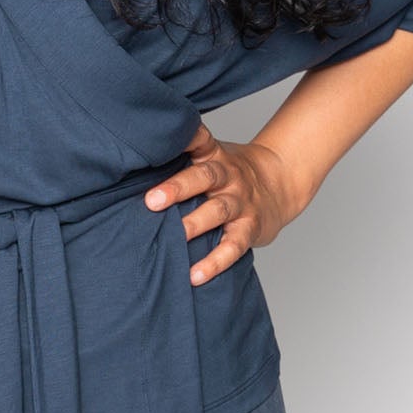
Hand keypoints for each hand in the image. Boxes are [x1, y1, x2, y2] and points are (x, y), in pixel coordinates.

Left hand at [143, 120, 311, 284]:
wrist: (281, 185)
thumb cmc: (231, 174)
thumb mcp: (213, 157)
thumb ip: (183, 160)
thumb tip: (131, 169)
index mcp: (214, 156)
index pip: (199, 140)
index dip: (185, 137)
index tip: (163, 138)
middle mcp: (229, 176)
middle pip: (205, 177)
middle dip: (178, 188)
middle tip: (152, 201)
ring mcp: (241, 202)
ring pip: (218, 210)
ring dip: (195, 223)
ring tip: (176, 236)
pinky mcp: (250, 228)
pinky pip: (233, 246)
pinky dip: (215, 262)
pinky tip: (196, 275)